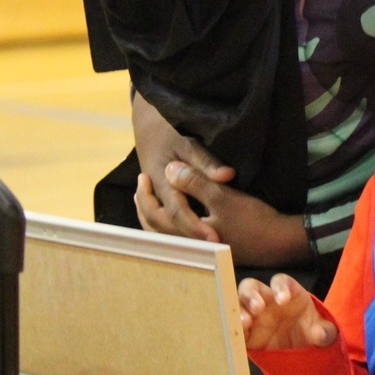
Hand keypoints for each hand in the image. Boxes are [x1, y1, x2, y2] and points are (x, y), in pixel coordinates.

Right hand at [132, 90, 234, 242]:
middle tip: (218, 248)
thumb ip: (206, 162)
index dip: (195, 227)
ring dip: (185, 238)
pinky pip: (165, 222)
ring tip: (212, 248)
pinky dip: (180, 231)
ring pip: (165, 228)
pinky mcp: (159, 199)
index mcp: (161, 183)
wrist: (148, 126)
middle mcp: (156, 196)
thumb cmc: (169, 132)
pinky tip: (200, 237)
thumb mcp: (188, 143)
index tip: (215, 239)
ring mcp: (155, 199)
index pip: (177, 212)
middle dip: (192, 239)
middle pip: (169, 227)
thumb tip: (227, 176)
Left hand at [142, 161, 310, 265]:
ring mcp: (200, 250)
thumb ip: (194, 183)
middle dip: (145, 207)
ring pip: (167, 235)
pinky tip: (175, 213)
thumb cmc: (252, 219)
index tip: (143, 177)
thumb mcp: (222, 196)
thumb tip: (168, 170)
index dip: (145, 196)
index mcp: (187, 234)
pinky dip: (170, 224)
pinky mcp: (210, 249)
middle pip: (155, 229)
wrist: (280, 242)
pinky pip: (179, 237)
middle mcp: (190, 246)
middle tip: (141, 186)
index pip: (155, 216)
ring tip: (151, 199)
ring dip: (155, 217)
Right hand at [238, 273, 336, 350]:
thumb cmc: (312, 333)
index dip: (280, 287)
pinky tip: (238, 334)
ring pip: (239, 303)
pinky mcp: (246, 334)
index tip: (283, 299)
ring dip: (239, 310)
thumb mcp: (324, 333)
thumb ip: (325, 331)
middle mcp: (267, 300)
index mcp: (288, 294)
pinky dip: (233, 328)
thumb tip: (320, 333)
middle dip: (251, 294)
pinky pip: (234, 327)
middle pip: (252, 287)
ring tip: (245, 322)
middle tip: (258, 308)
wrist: (303, 354)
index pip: (281, 282)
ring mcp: (254, 316)